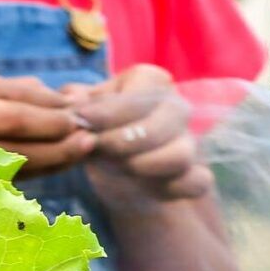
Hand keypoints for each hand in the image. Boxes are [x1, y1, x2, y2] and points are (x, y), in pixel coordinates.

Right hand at [0, 63, 97, 200]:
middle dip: (58, 132)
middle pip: (14, 131)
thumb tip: (51, 95)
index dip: (48, 106)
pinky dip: (30, 175)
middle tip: (89, 131)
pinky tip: (53, 167)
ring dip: (54, 158)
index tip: (76, 108)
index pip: (9, 99)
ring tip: (82, 148)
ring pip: (11, 162)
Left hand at [71, 65, 212, 203]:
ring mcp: (190, 142)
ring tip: (121, 168)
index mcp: (151, 82)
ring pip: (181, 154)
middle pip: (162, 122)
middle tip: (97, 149)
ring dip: (146, 164)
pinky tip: (147, 189)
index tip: (83, 122)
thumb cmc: (102, 132)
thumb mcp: (84, 114)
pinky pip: (197, 182)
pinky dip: (173, 189)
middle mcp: (176, 106)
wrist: (121, 175)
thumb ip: (75, 103)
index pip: (140, 92)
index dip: (109, 110)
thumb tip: (72, 98)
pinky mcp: (197, 175)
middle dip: (124, 140)